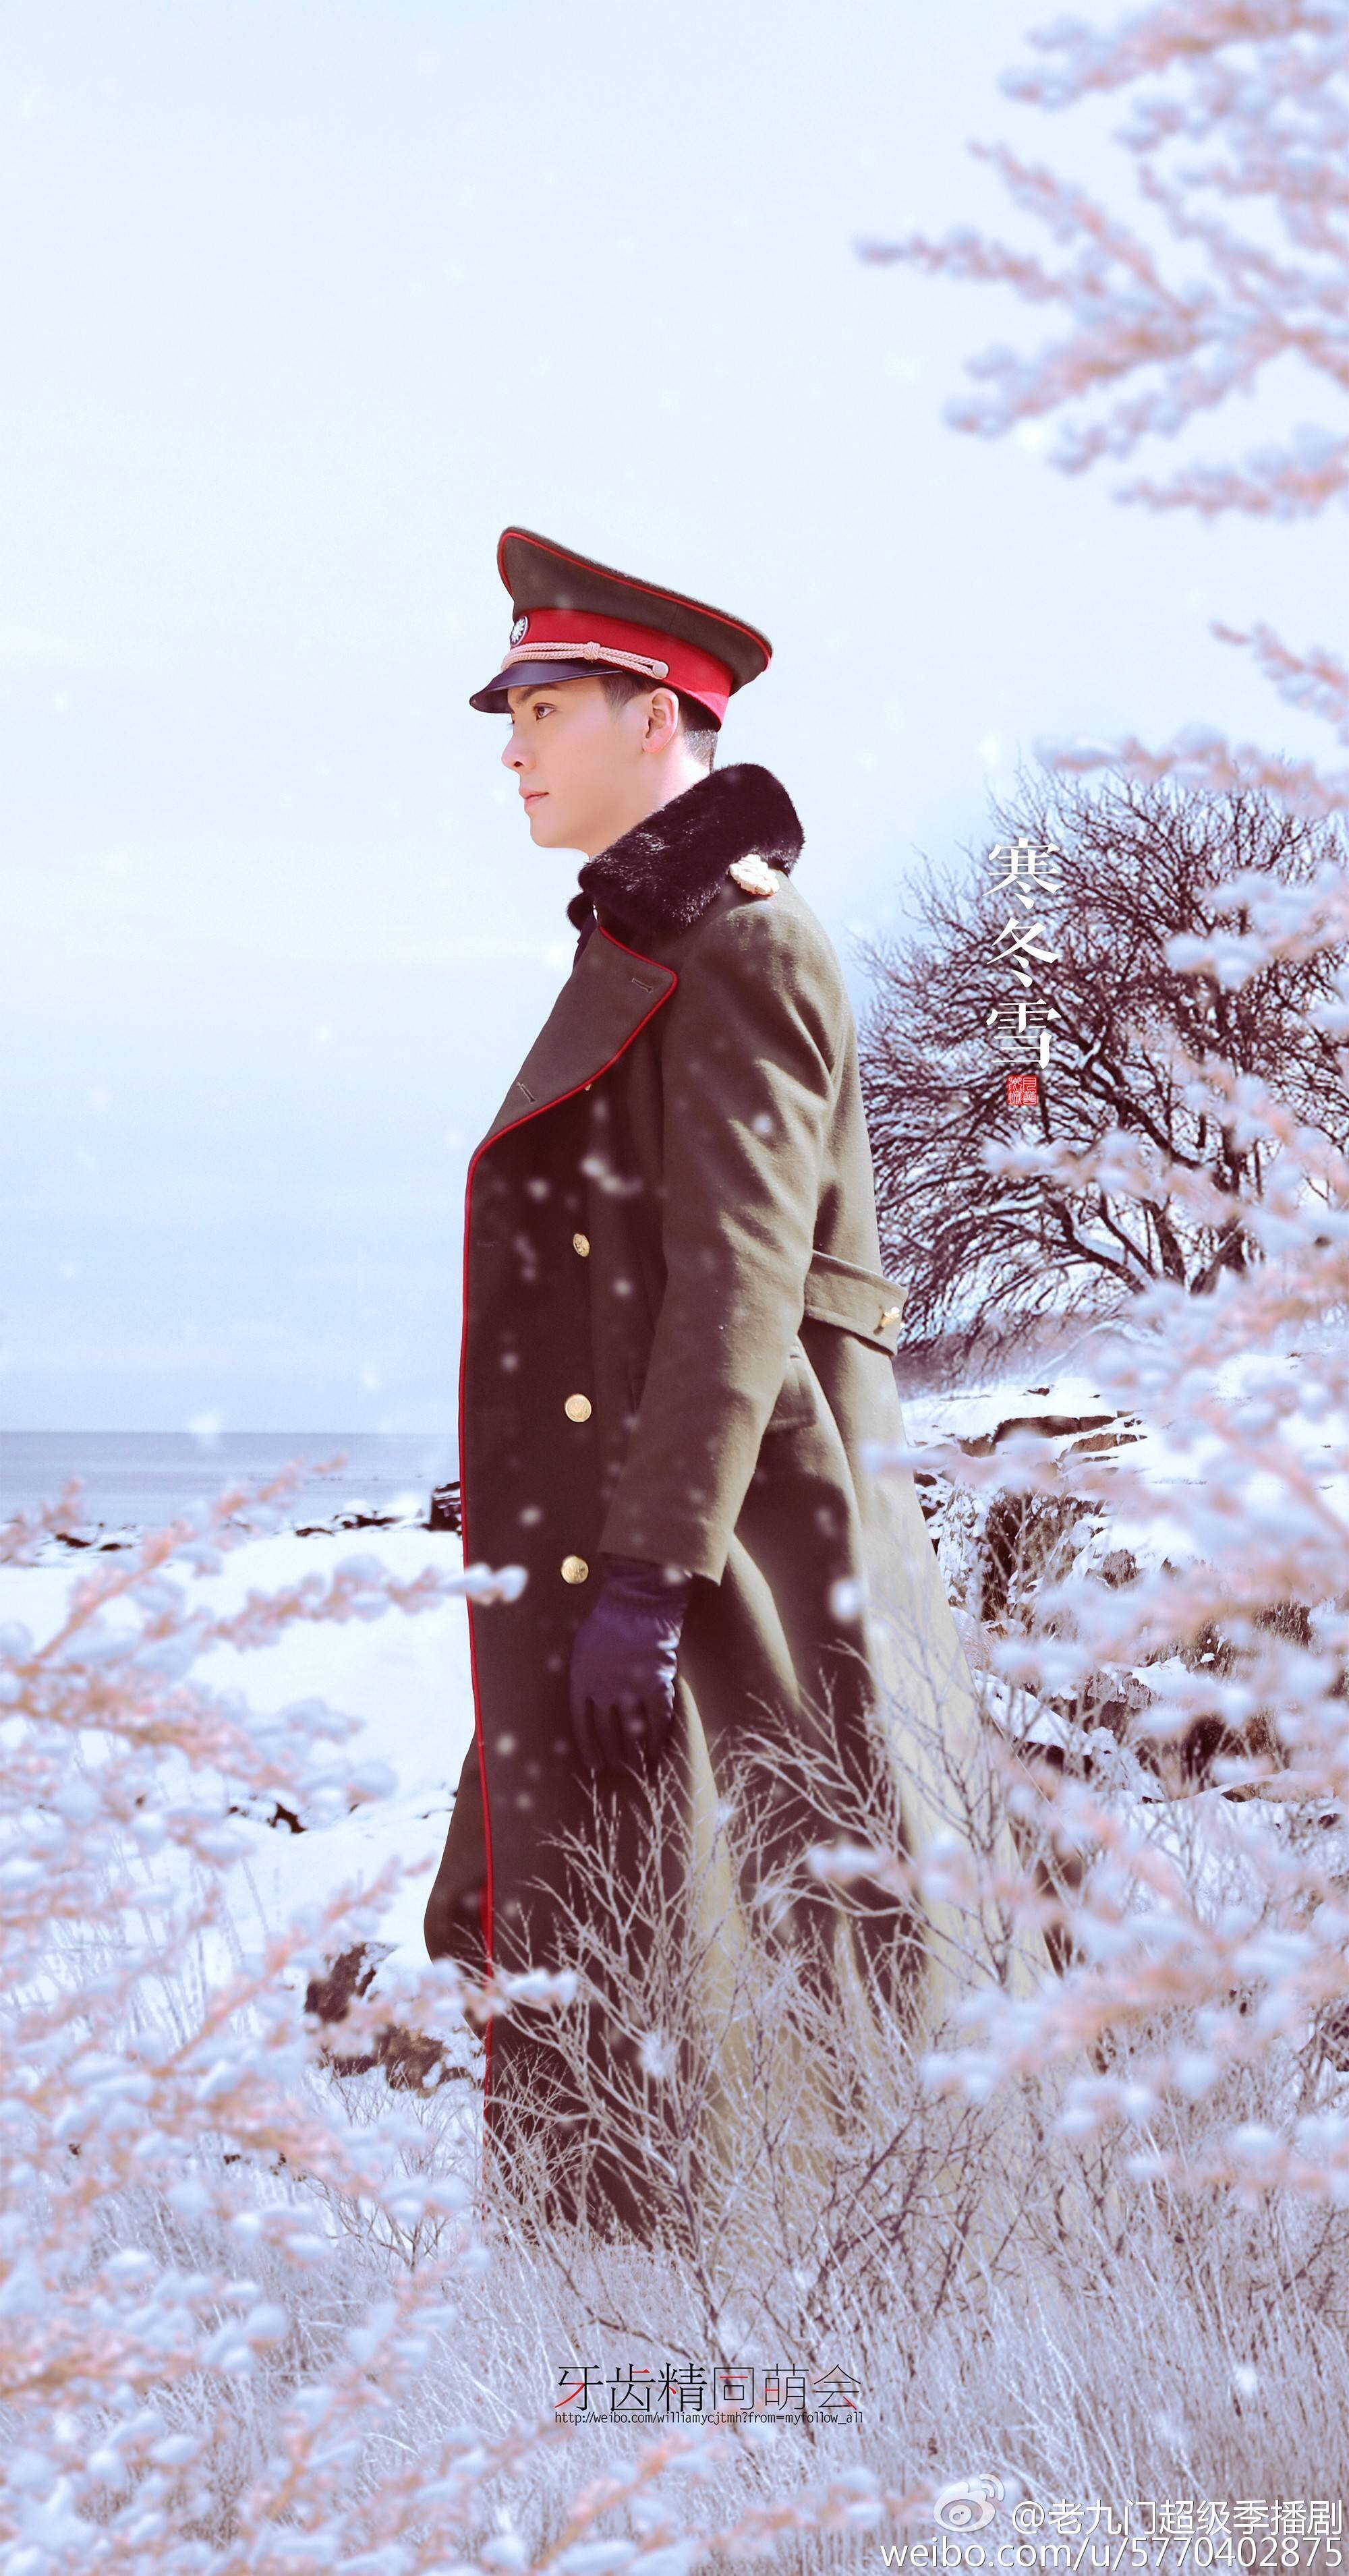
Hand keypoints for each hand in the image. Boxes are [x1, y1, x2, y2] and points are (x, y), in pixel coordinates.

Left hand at [567, 1553, 692, 1775]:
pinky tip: (658, 1751)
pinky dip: (659, 1737)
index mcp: (582, 1682)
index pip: (582, 1724)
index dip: (589, 1747)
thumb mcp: (583, 1647)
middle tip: (617, 1769)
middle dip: (612, 1753)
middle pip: (607, 1731)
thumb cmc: (608, 1620)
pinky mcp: (656, 1685)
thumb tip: (587, 1696)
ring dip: (635, 1752)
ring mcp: (631, 1690)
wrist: (638, 1603)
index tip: (594, 1765)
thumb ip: (584, 1674)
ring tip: (637, 1767)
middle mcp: (604, 1691)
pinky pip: (659, 1719)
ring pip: (632, 1730)